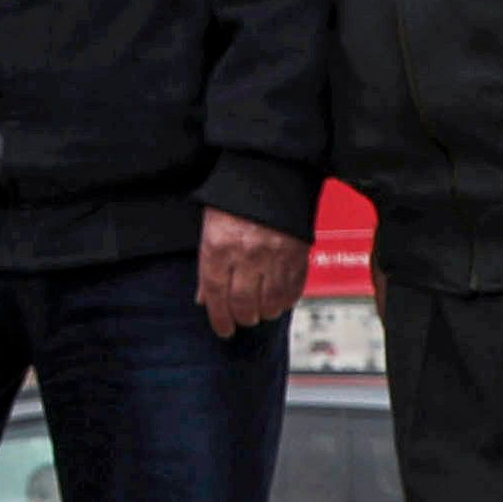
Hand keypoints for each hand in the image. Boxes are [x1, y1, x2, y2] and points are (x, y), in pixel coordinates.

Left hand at [193, 208, 308, 334]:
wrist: (269, 172)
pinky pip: (293, 289)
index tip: (223, 329)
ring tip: (260, 311)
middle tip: (242, 320)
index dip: (219, 318)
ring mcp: (275, 255)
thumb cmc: (235, 199)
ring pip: (270, 301)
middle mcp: (247, 253)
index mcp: (219, 245)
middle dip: (242, 318)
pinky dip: (286, 301)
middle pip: (243, 303)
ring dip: (264, 313)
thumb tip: (204, 298)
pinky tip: (279, 302)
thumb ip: (208, 265)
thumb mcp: (210, 228)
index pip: (216, 294)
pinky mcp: (298, 254)